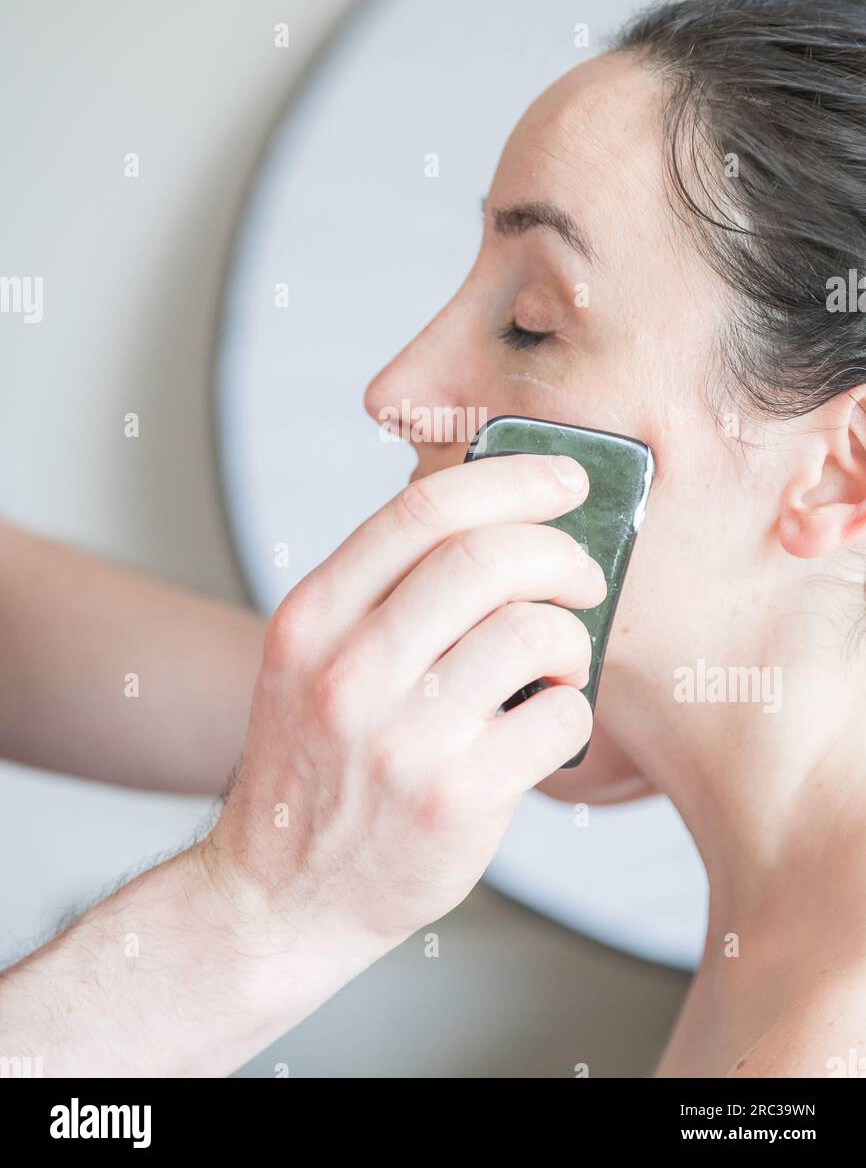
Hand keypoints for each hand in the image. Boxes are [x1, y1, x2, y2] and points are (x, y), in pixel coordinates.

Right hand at [205, 453, 605, 964]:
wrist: (279, 897)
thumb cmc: (317, 767)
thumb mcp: (310, 662)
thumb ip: (379, 593)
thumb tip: (499, 521)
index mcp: (311, 619)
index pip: (421, 510)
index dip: (511, 479)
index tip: (563, 480)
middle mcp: (347, 672)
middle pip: (486, 558)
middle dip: (560, 553)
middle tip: (583, 577)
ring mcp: (400, 739)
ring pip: (533, 632)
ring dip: (572, 636)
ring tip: (561, 662)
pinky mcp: (454, 800)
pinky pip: (560, 717)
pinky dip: (575, 709)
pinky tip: (549, 723)